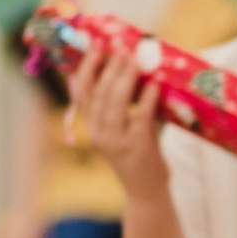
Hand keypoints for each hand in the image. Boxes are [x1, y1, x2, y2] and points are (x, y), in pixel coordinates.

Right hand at [67, 50, 168, 199]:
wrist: (146, 192)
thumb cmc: (138, 155)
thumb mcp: (123, 129)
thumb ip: (123, 106)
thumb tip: (133, 71)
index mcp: (93, 126)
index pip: (82, 93)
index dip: (86, 68)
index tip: (95, 46)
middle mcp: (99, 133)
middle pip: (98, 94)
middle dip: (108, 67)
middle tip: (120, 47)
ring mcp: (116, 141)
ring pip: (114, 104)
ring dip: (124, 78)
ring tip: (135, 59)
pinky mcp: (136, 148)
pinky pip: (140, 118)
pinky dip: (147, 99)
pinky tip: (154, 85)